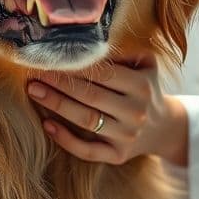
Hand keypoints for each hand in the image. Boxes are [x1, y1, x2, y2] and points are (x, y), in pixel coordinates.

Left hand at [26, 52, 187, 165]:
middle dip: (60, 84)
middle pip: (91, 96)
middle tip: (35, 74)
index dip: (75, 67)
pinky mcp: (118, 156)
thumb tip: (87, 43)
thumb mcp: (145, 65)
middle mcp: (136, 112)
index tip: (50, 60)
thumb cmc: (144, 88)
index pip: (103, 73)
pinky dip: (65, 139)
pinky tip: (47, 124)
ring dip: (57, 105)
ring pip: (86, 121)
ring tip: (35, 92)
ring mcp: (127, 136)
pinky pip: (88, 151)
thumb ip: (123, 52)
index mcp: (141, 86)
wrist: (163, 127)